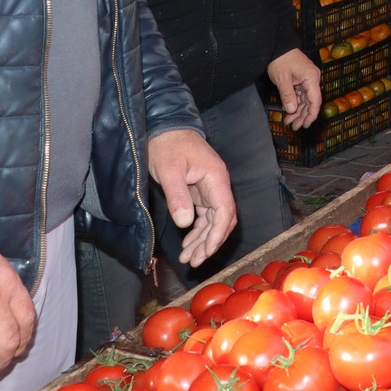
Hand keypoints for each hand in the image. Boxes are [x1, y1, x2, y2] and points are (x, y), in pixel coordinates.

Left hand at [147, 128, 237, 268]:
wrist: (164, 128)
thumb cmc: (167, 145)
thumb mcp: (169, 170)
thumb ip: (177, 196)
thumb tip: (185, 224)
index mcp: (216, 177)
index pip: (225, 212)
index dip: (218, 234)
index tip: (207, 252)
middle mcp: (217, 184)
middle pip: (222, 220)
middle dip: (210, 242)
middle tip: (195, 262)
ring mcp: (210, 188)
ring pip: (213, 221)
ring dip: (202, 240)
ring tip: (189, 258)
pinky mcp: (200, 191)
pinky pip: (204, 216)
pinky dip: (197, 231)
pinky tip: (188, 243)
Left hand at [267, 48, 322, 130]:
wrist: (276, 46)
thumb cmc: (280, 60)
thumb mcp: (282, 79)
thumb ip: (288, 95)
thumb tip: (292, 110)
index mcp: (311, 78)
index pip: (315, 100)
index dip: (311, 114)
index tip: (306, 125)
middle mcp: (312, 79)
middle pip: (310, 101)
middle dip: (302, 115)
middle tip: (294, 127)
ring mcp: (307, 79)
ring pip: (305, 99)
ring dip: (297, 111)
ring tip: (289, 122)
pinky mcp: (301, 79)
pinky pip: (300, 94)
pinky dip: (294, 103)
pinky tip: (289, 112)